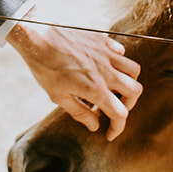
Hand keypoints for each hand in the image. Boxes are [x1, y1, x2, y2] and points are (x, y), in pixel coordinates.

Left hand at [8, 22, 141, 139]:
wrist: (38, 38)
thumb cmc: (45, 68)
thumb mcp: (58, 96)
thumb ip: (80, 112)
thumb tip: (95, 125)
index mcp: (94, 88)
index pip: (119, 113)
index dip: (118, 127)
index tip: (110, 132)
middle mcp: (105, 71)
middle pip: (134, 90)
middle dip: (128, 104)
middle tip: (115, 107)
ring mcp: (105, 54)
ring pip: (133, 69)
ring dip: (128, 81)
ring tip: (115, 86)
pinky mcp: (101, 40)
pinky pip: (120, 51)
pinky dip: (119, 61)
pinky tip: (106, 66)